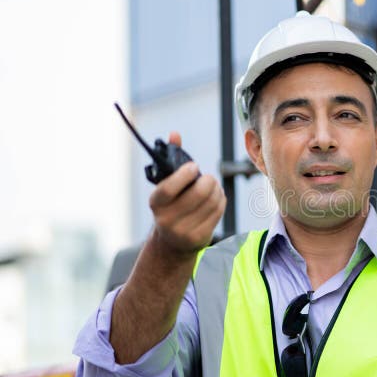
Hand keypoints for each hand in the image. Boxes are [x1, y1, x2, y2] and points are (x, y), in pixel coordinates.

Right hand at [149, 132, 225, 255]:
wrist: (172, 242)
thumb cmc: (171, 205)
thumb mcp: (166, 185)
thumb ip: (171, 159)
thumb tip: (175, 134)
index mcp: (155, 203)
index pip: (168, 188)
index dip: (184, 175)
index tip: (194, 166)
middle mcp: (166, 220)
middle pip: (198, 194)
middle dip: (209, 180)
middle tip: (208, 177)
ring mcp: (183, 231)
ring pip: (212, 202)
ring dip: (217, 189)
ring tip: (213, 186)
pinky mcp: (199, 238)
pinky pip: (218, 212)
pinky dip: (221, 200)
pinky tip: (216, 198)